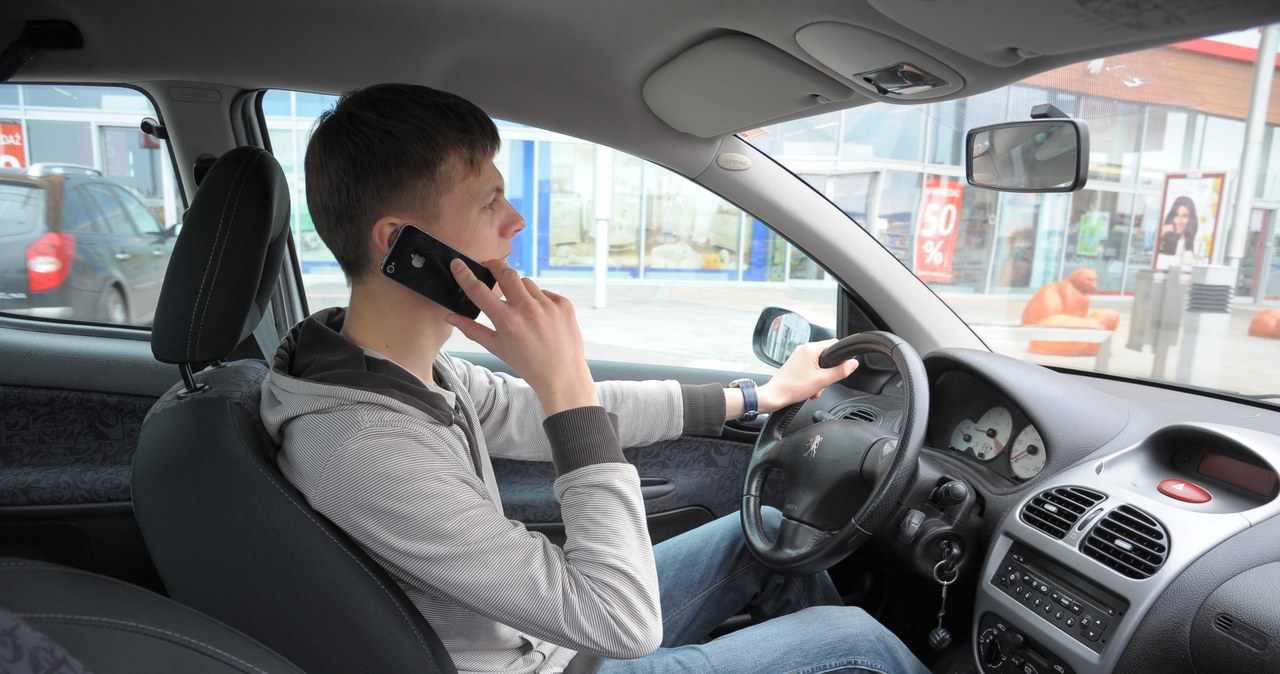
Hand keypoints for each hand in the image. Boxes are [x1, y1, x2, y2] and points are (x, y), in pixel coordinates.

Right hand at [445, 258, 597, 414]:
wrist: (562, 376)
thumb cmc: (527, 364)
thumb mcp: (497, 348)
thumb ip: (473, 330)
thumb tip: (451, 317)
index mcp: (507, 321)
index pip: (479, 291)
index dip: (465, 275)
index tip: (458, 263)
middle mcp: (527, 309)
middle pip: (505, 273)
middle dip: (495, 266)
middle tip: (490, 267)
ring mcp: (548, 305)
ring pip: (525, 283)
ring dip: (519, 290)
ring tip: (521, 308)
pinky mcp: (563, 304)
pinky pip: (545, 293)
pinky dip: (539, 301)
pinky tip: (541, 318)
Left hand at [757, 340, 857, 412]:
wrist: (775, 396)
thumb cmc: (793, 387)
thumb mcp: (823, 380)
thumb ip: (840, 371)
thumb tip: (853, 363)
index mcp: (810, 349)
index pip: (834, 344)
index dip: (841, 356)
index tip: (841, 368)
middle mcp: (803, 350)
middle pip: (827, 357)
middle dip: (828, 373)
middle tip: (823, 384)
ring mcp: (798, 357)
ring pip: (819, 365)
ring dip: (820, 379)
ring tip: (814, 390)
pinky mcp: (795, 365)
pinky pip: (810, 369)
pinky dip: (812, 380)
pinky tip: (809, 390)